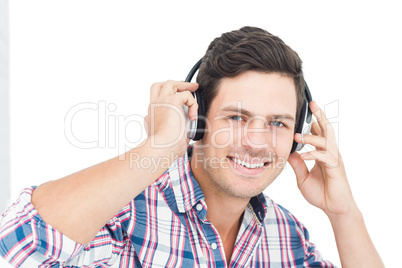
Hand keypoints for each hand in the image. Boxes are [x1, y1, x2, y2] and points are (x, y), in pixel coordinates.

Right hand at [143, 80, 198, 157]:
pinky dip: (193, 103)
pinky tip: (193, 116)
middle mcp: (154, 106)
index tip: (179, 108)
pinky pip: (186, 95)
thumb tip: (186, 134)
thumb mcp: (168, 138)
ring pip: (170, 84)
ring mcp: (161, 102)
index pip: (157, 102)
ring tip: (195, 88)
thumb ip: (174, 132)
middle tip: (187, 87)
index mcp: (151, 115)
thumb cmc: (166, 149)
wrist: (161, 148)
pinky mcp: (171, 101)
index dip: (168, 101)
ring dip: (184, 86)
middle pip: (159, 86)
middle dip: (174, 84)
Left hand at [287, 101, 355, 217]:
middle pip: (326, 130)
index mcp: (322, 154)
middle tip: (312, 104)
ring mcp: (334, 160)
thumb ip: (297, 164)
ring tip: (298, 136)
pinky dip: (313, 155)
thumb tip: (288, 152)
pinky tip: (303, 156)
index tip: (306, 110)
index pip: (318, 134)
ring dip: (311, 137)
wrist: (333, 209)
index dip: (313, 121)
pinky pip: (325, 157)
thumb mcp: (302, 177)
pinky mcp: (336, 168)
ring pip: (325, 142)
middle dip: (320, 116)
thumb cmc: (320, 193)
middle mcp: (330, 153)